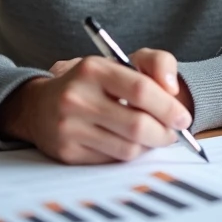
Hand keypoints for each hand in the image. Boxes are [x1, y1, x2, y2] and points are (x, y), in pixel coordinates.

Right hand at [0, 50, 192, 164]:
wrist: (38, 105)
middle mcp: (77, 98)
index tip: (183, 118)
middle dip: (164, 133)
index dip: (168, 107)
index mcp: (93, 69)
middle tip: (173, 133)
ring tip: (151, 136)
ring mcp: (69, 127)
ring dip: (148, 146)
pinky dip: (127, 154)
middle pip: (137, 125)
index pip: (140, 89)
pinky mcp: (67, 152)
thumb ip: (156, 63)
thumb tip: (173, 90)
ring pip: (128, 148)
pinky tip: (126, 142)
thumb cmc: (90, 82)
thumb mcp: (120, 61)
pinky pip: (112, 160)